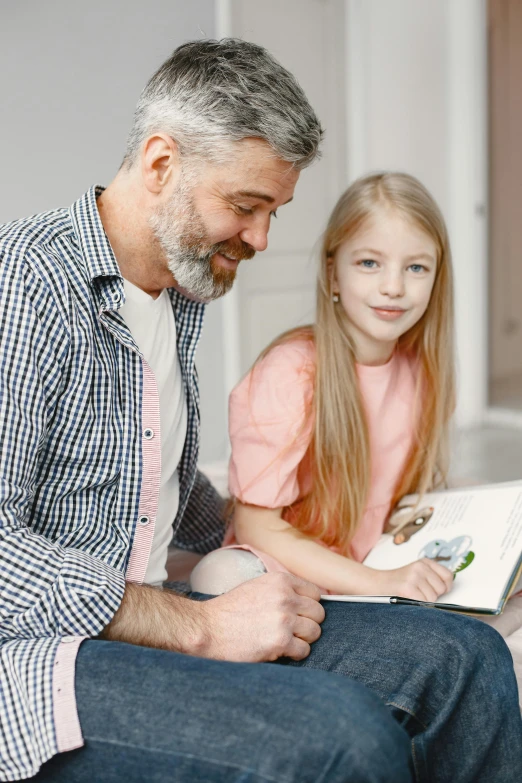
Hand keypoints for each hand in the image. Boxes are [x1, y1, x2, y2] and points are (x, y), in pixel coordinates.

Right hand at [192, 571, 324, 662]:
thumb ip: (282, 590)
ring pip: (314, 632)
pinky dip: (294, 654)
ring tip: (285, 640)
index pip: (315, 593)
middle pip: (318, 613)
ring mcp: (284, 620)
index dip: (308, 606)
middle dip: (308, 623)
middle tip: (291, 630)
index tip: (299, 614)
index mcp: (280, 581)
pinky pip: (304, 650)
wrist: (208, 629)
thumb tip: (307, 601)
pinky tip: (279, 650)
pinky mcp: (280, 642)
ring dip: (302, 639)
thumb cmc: (230, 610)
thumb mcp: (257, 586)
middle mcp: (285, 597)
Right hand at [374, 558, 453, 601]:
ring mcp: (414, 577)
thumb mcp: (416, 573)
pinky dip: (416, 605)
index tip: (437, 590)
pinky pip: (423, 603)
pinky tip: (407, 599)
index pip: (448, 576)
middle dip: (432, 595)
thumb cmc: (398, 582)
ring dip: (423, 601)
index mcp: (424, 562)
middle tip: (418, 593)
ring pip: (433, 598)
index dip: (445, 587)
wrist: (375, 583)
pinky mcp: (407, 588)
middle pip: (441, 589)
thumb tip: (448, 590)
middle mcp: (420, 567)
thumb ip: (432, 578)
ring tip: (411, 596)